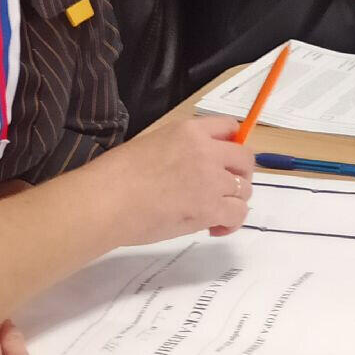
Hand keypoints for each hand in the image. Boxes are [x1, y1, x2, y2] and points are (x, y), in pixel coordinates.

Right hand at [91, 114, 253, 244]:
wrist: (109, 199)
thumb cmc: (118, 173)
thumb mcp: (153, 144)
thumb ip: (181, 150)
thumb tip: (192, 170)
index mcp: (189, 130)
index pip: (230, 127)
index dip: (232, 145)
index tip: (225, 160)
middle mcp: (206, 151)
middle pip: (245, 158)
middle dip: (240, 174)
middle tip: (224, 190)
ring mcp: (211, 179)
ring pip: (245, 189)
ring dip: (234, 201)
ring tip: (214, 213)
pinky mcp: (210, 208)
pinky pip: (238, 214)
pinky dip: (230, 223)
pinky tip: (213, 228)